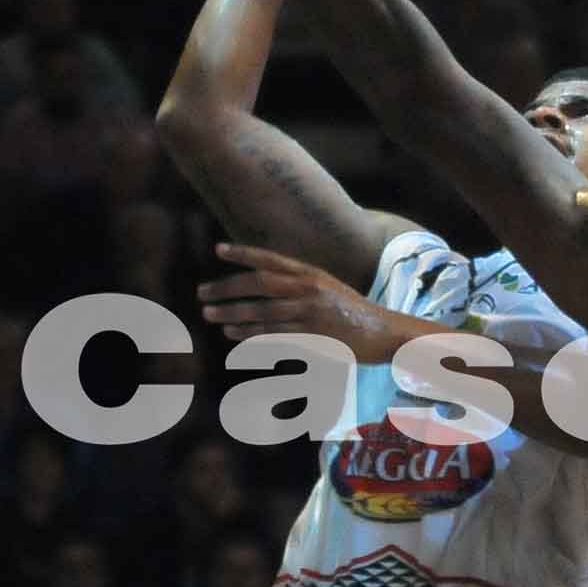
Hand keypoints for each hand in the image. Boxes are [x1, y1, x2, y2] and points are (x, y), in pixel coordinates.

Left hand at [198, 243, 410, 363]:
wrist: (384, 332)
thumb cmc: (353, 313)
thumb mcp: (327, 289)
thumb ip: (298, 286)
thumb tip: (263, 288)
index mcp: (311, 274)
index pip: (271, 259)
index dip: (244, 253)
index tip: (218, 250)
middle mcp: (308, 289)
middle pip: (259, 284)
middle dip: (227, 287)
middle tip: (202, 292)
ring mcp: (310, 313)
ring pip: (262, 312)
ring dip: (232, 313)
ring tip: (210, 315)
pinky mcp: (312, 336)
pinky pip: (274, 335)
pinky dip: (250, 335)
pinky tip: (232, 335)